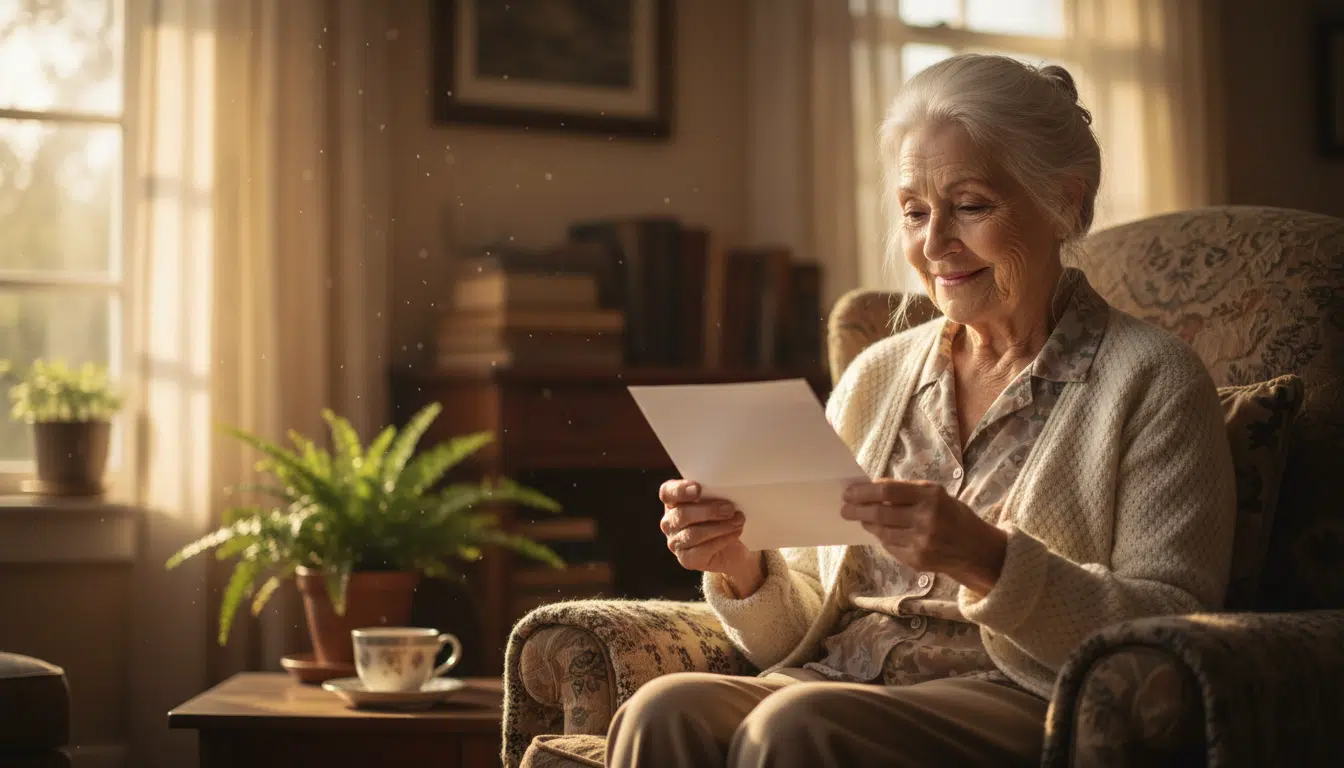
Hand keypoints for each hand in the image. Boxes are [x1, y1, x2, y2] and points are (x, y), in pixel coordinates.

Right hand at [660, 479, 763, 596]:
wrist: (731, 548)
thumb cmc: (721, 519)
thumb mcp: (717, 501)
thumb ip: (714, 494)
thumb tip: (726, 489)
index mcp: (673, 502)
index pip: (667, 493)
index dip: (679, 490)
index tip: (698, 488)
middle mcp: (669, 522)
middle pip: (681, 514)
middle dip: (708, 511)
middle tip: (730, 509)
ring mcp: (675, 543)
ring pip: (693, 534)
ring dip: (720, 526)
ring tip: (738, 521)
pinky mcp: (686, 559)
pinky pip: (702, 550)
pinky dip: (722, 539)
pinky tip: (735, 533)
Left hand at [841, 479, 1006, 593]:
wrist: (977, 550)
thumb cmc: (953, 516)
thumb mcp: (936, 495)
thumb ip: (907, 492)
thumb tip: (871, 489)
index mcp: (931, 496)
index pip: (887, 491)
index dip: (864, 491)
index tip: (849, 492)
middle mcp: (926, 519)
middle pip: (880, 513)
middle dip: (857, 509)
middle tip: (845, 507)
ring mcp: (921, 542)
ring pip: (881, 531)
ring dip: (867, 524)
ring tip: (861, 518)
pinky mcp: (917, 560)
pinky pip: (890, 546)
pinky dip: (881, 538)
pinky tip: (880, 532)